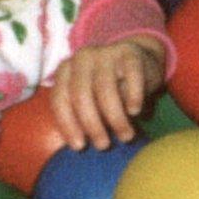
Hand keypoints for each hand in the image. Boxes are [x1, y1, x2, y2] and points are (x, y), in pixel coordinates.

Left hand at [51, 35, 165, 150]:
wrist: (138, 61)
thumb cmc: (108, 88)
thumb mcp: (91, 100)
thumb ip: (82, 116)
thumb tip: (79, 145)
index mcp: (65, 70)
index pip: (60, 99)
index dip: (68, 124)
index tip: (79, 147)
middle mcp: (81, 58)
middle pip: (81, 95)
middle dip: (92, 124)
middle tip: (103, 146)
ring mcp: (105, 52)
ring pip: (105, 89)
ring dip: (115, 118)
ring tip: (126, 137)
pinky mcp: (129, 52)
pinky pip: (131, 76)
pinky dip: (133, 96)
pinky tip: (135, 112)